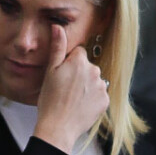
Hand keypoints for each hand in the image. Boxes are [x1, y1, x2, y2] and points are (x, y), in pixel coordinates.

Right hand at [33, 23, 109, 154]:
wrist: (58, 128)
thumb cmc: (50, 101)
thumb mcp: (50, 72)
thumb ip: (57, 47)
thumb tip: (58, 26)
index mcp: (80, 61)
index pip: (78, 53)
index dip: (69, 64)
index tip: (62, 76)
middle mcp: (95, 71)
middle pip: (88, 66)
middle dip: (79, 74)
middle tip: (66, 90)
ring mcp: (102, 86)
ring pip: (94, 80)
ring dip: (87, 87)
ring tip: (73, 100)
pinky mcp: (105, 101)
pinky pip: (100, 95)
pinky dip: (92, 99)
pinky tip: (81, 106)